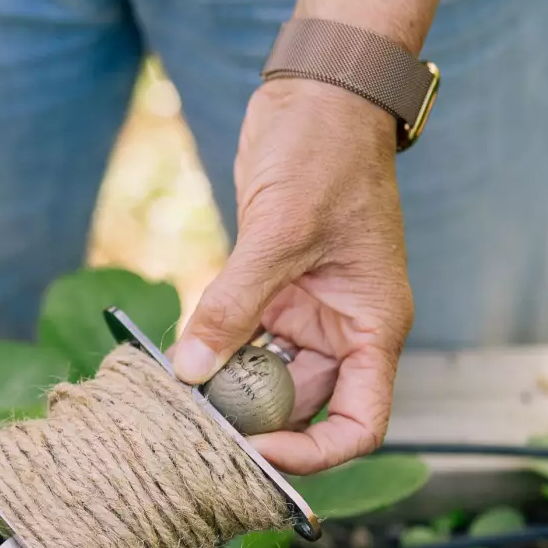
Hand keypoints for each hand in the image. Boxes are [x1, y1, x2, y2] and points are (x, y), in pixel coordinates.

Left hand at [171, 79, 411, 471]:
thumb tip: (190, 369)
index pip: (360, 422)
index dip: (315, 453)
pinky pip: (243, 339)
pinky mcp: (273, 289)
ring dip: (226, 389)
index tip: (262, 453)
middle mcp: (343, 327)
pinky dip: (212, 351)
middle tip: (195, 427)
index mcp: (372, 325)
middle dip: (254, 422)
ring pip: (265, 376)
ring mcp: (307, 310)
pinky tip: (175, 359)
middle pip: (302, 407)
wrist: (318, 94)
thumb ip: (235, 304)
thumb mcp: (279, 232)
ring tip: (178, 400)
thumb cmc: (325, 151)